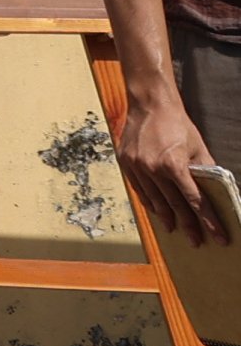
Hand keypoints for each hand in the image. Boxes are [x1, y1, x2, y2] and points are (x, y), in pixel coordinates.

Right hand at [116, 86, 226, 246]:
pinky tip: (157, 211)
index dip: (209, 220)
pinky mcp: (126, 163)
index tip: (218, 236)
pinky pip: (139, 189)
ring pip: (155, 200)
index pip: (196, 201)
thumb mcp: (199, 147)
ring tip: (176, 230)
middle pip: (175, 205)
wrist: (150, 104)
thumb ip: (205, 170)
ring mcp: (137, 166)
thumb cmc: (177, 123)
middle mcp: (153, 168)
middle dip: (189, 225)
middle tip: (196, 241)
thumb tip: (213, 190)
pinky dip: (149, 202)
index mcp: (174, 164)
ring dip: (167, 217)